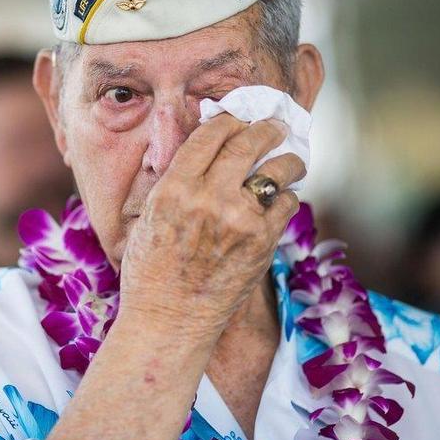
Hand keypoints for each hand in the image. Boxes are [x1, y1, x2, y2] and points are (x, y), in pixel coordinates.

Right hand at [119, 114, 305, 336]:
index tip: (239, 117)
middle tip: (276, 125)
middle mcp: (209, 198)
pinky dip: (287, 196)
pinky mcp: (263, 242)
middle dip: (266, 128)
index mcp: (174, 188)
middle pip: (248, 142)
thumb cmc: (150, 272)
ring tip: (291, 160)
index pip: (211, 134)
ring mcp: (240, 220)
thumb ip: (174, 182)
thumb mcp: (148, 217)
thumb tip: (203, 150)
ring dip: (288, 159)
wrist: (168, 322)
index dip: (230, 119)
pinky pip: (288, 204)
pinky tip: (281, 198)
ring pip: (278, 169)